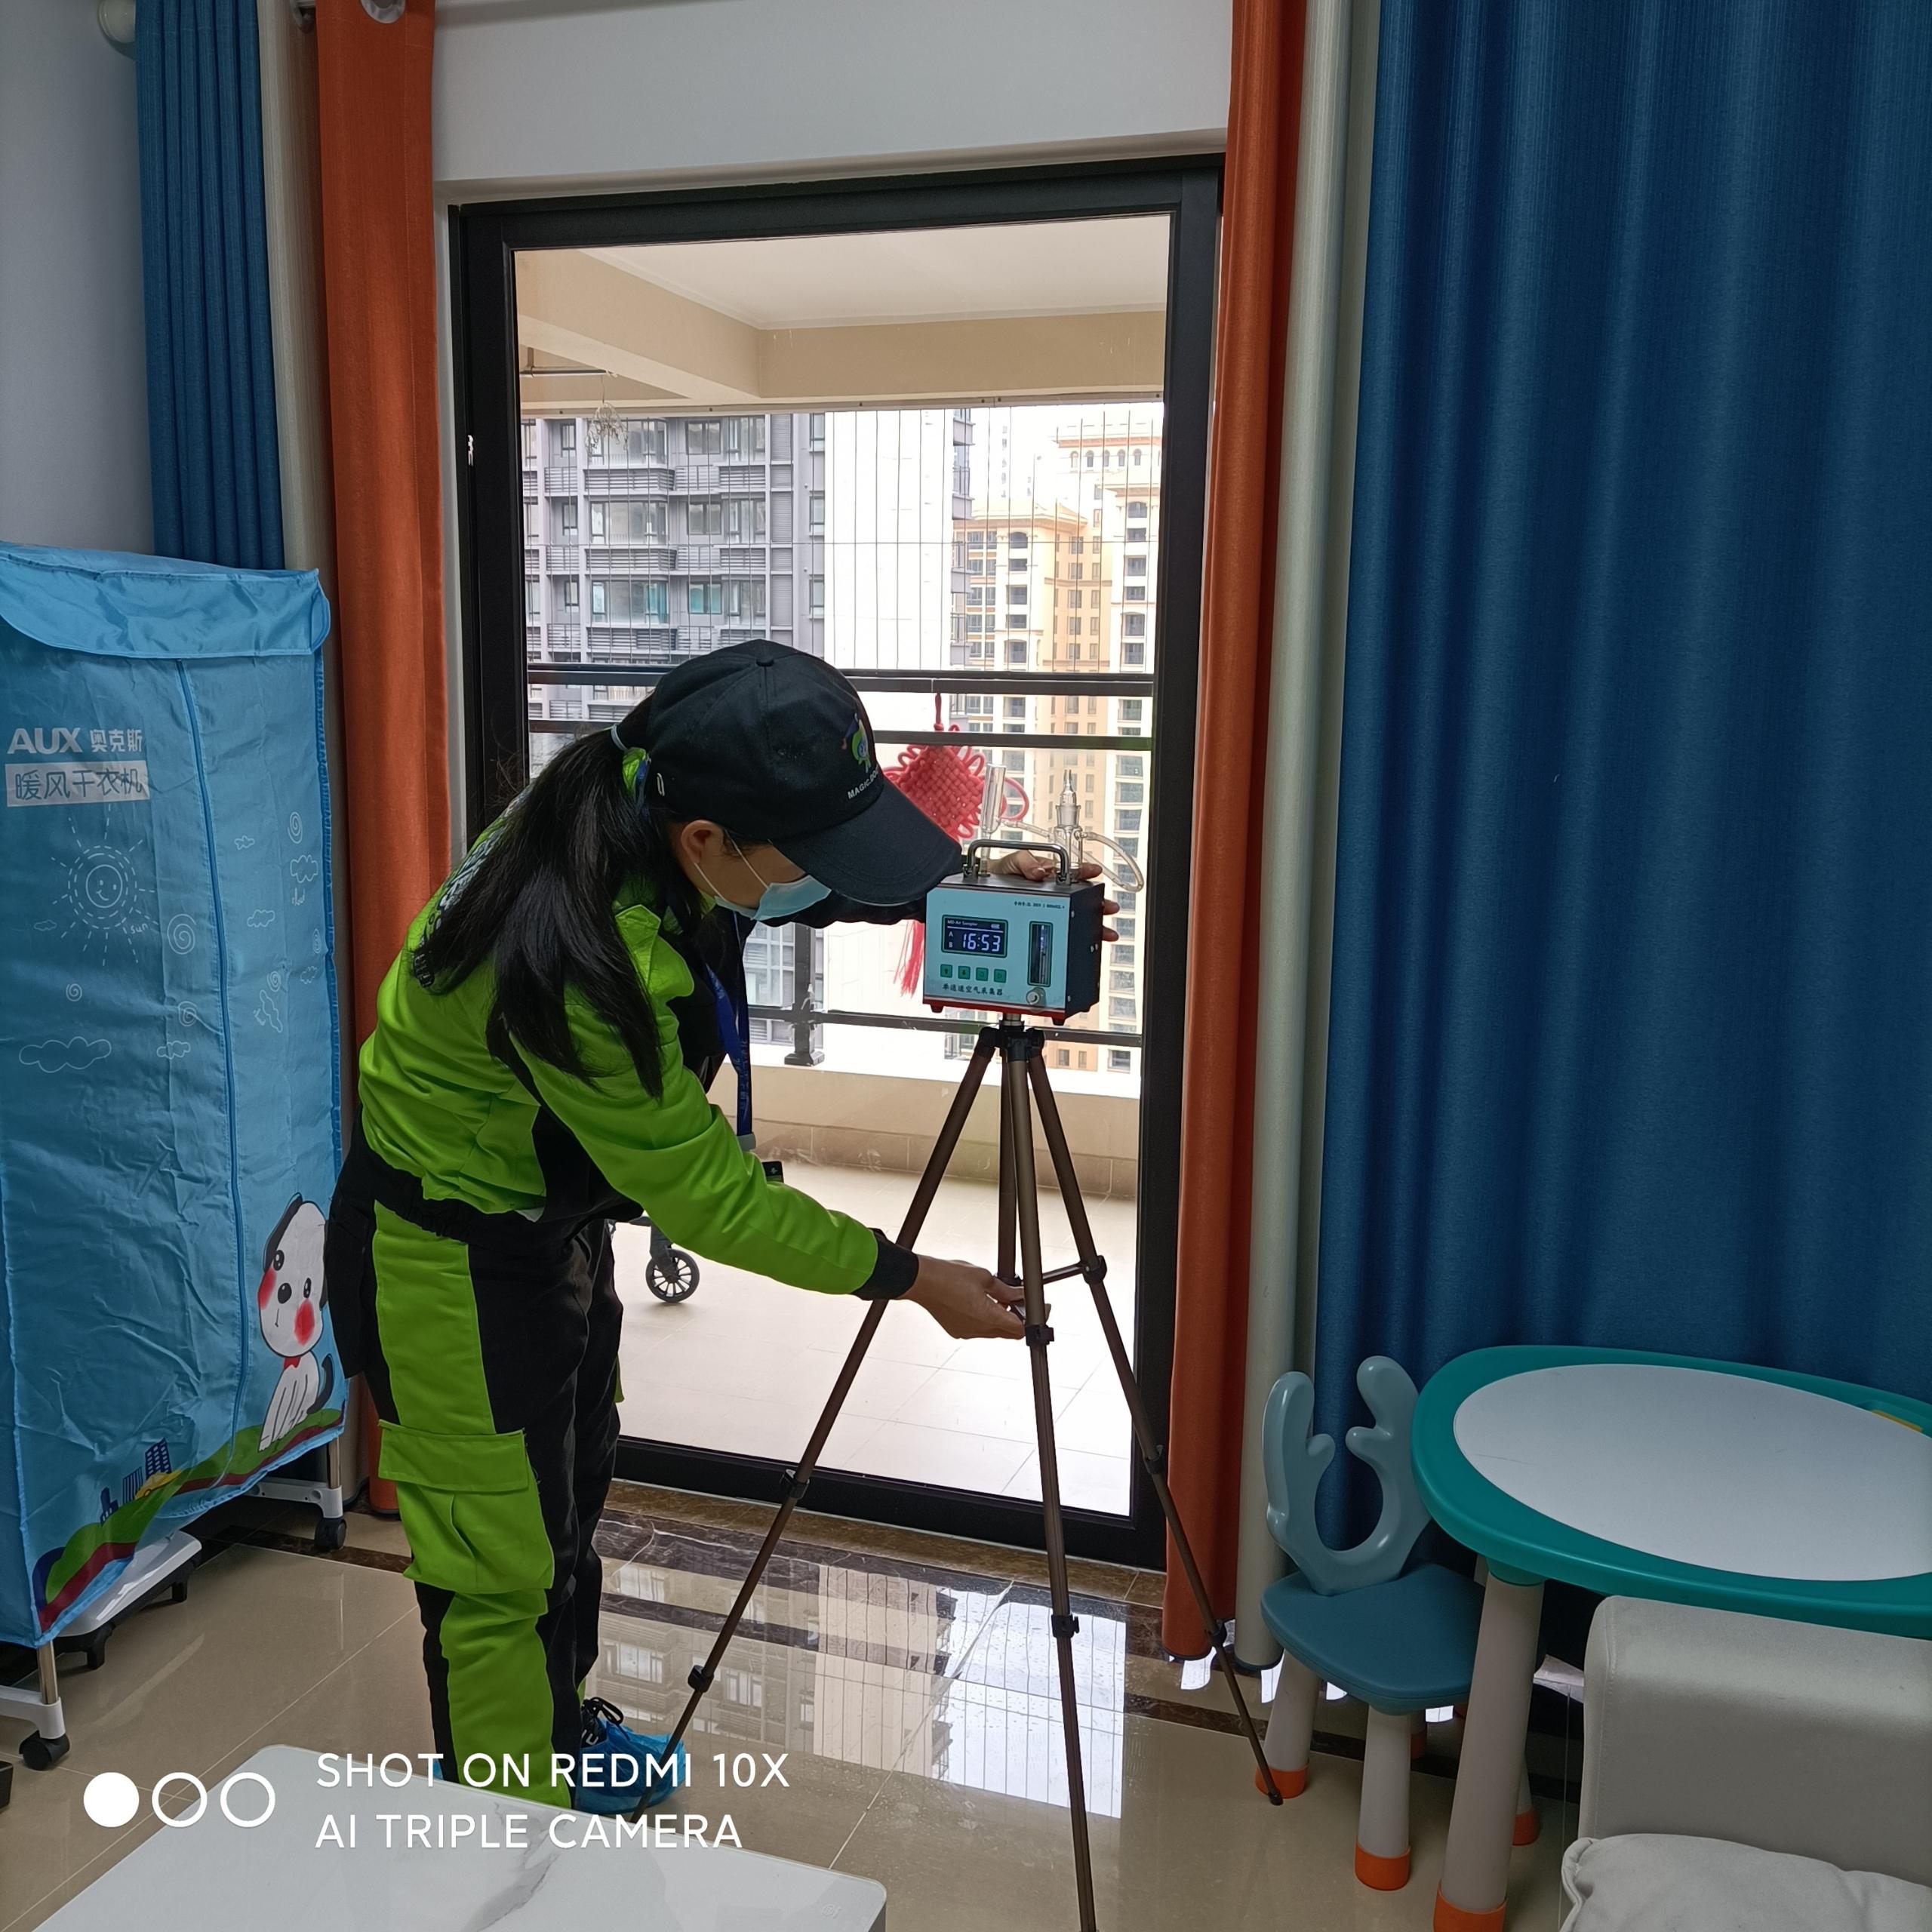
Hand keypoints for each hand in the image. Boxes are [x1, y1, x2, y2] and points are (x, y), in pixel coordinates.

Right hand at [905, 1255, 1025, 1339]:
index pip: (1019, 1328)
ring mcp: (966, 1332)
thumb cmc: (948, 1276)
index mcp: (987, 1317)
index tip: (1038, 1309)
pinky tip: (982, 1303)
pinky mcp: (957, 1330)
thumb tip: (1020, 1294)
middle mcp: (977, 1330)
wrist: (922, 1280)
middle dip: (1018, 1319)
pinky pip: (978, 1330)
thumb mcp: (985, 1277)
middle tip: (1020, 1302)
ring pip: (993, 1331)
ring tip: (999, 1299)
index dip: (1032, 1319)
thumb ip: (1006, 1290)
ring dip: (1001, 1319)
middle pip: (1008, 1333)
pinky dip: (986, 1320)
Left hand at [987, 852, 1121, 941]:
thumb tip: (1041, 872)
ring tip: (1104, 933)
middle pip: (1081, 900)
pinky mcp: (1041, 927)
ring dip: (1092, 926)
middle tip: (1108, 908)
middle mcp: (1054, 895)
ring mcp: (1050, 912)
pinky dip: (1074, 940)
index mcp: (1049, 877)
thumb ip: (1025, 862)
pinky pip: (1060, 933)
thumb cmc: (999, 873)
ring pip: (1075, 919)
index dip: (1085, 872)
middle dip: (1098, 905)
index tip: (1095, 872)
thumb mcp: (1011, 862)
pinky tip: (1084, 945)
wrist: (979, 893)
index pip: (1072, 873)